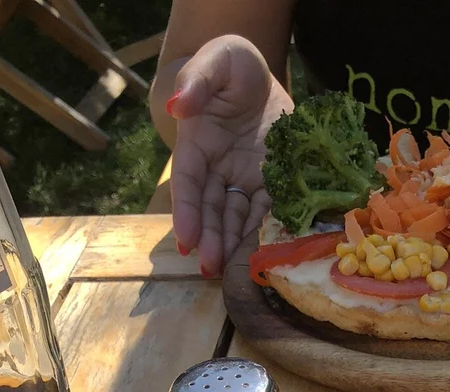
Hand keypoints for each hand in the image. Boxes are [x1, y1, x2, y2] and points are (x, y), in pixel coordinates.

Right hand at [167, 36, 292, 274]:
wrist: (260, 76)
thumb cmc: (232, 65)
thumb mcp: (216, 61)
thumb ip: (198, 81)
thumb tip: (180, 106)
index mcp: (197, 142)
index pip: (188, 181)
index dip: (186, 211)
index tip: (186, 239)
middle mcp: (217, 167)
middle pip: (210, 207)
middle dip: (209, 238)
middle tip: (209, 268)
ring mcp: (243, 178)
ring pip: (235, 216)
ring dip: (231, 245)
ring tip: (230, 272)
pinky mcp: (270, 183)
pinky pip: (267, 211)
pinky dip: (263, 234)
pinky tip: (263, 255)